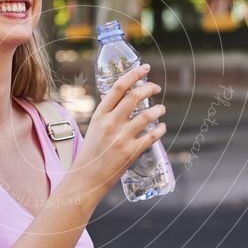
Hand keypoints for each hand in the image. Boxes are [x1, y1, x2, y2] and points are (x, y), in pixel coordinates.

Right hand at [73, 63, 166, 196]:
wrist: (85, 179)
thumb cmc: (90, 154)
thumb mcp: (95, 128)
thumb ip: (108, 115)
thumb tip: (123, 103)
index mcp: (100, 115)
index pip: (118, 87)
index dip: (134, 74)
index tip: (145, 68)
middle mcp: (110, 123)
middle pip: (135, 97)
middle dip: (149, 88)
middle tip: (156, 88)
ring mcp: (121, 138)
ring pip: (147, 116)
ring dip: (158, 109)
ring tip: (161, 108)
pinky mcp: (131, 152)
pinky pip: (152, 136)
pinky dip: (160, 130)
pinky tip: (162, 128)